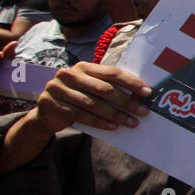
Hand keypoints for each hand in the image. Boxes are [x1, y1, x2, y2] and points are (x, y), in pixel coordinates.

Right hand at [31, 61, 151, 133]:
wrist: (47, 113)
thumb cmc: (78, 99)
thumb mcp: (91, 89)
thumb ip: (109, 88)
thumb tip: (140, 96)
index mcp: (84, 67)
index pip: (112, 72)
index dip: (131, 82)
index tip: (147, 92)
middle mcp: (69, 74)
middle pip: (104, 89)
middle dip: (126, 101)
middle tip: (143, 111)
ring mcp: (58, 89)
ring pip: (93, 104)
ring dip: (116, 115)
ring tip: (132, 123)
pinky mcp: (52, 104)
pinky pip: (81, 115)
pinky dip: (99, 122)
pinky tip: (113, 127)